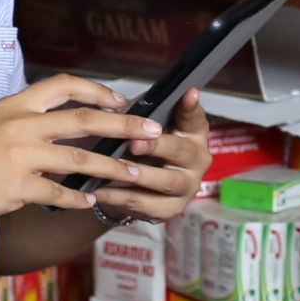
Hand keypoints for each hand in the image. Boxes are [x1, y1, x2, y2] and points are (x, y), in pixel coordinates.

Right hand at [0, 75, 168, 229]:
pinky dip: (77, 198)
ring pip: (80, 157)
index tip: (120, 100)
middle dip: (125, 124)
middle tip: (153, 130)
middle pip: (85, 118)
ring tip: (135, 172)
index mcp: (14, 105)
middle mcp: (20, 124)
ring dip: (113, 166)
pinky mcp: (16, 187)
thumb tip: (50, 125)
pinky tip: (90, 201)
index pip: (64, 85)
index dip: (97, 90)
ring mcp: (19, 156)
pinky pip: (58, 193)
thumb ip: (19, 121)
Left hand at [91, 88, 210, 227]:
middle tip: (134, 144)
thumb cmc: (140, 145)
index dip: (191, 106)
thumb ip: (138, 115)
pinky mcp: (173, 209)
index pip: (195, 117)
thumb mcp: (141, 126)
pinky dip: (122, 198)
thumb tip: (116, 103)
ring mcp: (188, 186)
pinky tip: (101, 191)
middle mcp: (197, 159)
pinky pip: (147, 205)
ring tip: (114, 170)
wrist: (134, 184)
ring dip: (139, 175)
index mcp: (193, 133)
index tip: (189, 91)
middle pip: (181, 151)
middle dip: (156, 146)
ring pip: (166, 182)